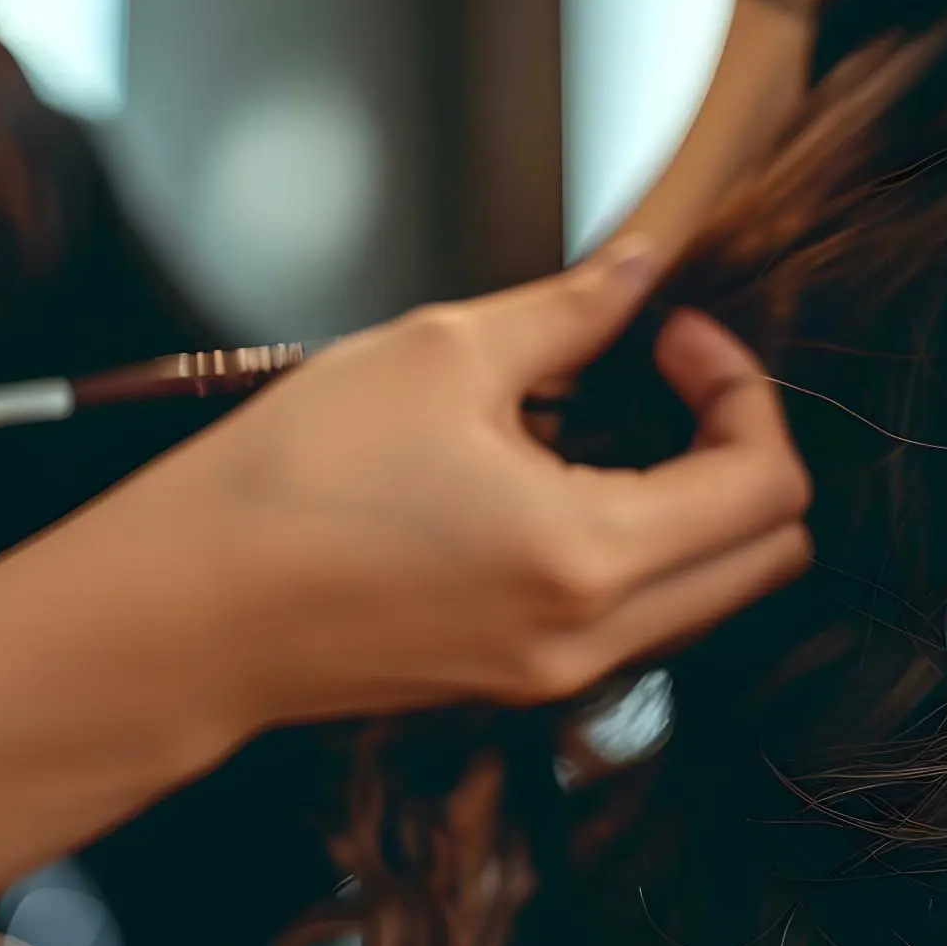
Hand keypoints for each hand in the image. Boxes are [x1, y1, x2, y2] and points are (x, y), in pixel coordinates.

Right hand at [107, 242, 812, 733]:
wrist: (178, 615)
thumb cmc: (285, 483)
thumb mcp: (439, 357)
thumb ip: (571, 310)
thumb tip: (645, 265)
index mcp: (591, 559)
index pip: (766, 485)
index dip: (740, 387)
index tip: (671, 334)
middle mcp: (594, 639)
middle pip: (768, 556)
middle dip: (744, 449)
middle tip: (662, 374)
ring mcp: (557, 675)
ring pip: (711, 593)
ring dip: (698, 502)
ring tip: (607, 421)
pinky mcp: (517, 680)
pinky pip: (640, 618)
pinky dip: (642, 547)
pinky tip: (560, 477)